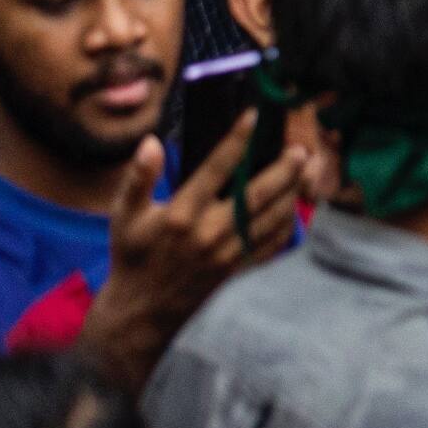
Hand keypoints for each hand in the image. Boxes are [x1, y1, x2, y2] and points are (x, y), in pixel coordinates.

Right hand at [76, 114, 310, 388]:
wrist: (141, 311)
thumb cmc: (133, 256)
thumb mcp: (123, 216)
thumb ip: (137, 178)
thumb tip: (149, 142)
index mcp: (180, 215)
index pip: (214, 170)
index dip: (236, 141)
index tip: (253, 116)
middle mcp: (208, 233)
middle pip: (257, 195)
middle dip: (284, 169)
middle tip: (301, 149)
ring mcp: (227, 253)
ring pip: (271, 218)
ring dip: (292, 193)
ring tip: (304, 171)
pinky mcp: (237, 268)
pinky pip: (272, 243)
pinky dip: (288, 223)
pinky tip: (294, 205)